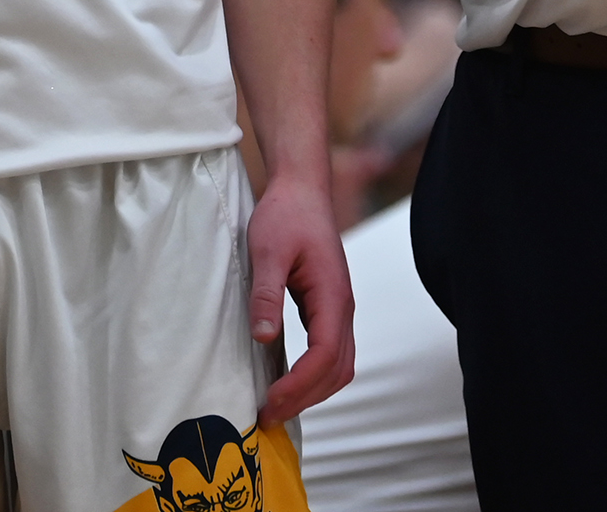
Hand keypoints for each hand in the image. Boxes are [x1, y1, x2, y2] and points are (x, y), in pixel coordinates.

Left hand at [248, 172, 352, 422]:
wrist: (302, 190)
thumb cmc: (286, 215)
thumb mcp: (268, 250)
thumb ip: (267, 293)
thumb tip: (264, 336)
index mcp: (333, 294)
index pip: (325, 354)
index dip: (300, 385)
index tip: (270, 402)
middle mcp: (343, 307)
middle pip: (338, 369)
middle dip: (306, 398)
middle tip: (268, 416)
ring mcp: (339, 308)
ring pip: (339, 364)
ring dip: (312, 391)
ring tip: (277, 407)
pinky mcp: (328, 307)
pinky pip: (331, 352)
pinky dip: (314, 376)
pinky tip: (287, 382)